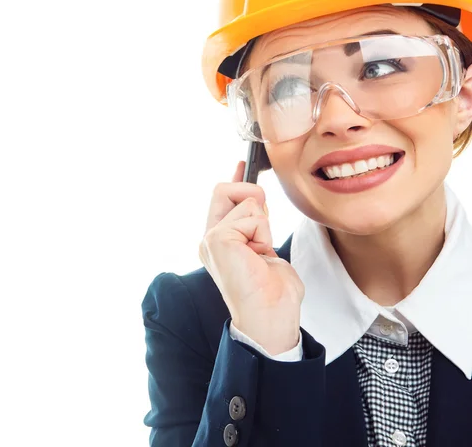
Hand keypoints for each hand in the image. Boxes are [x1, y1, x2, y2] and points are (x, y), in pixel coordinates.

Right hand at [199, 161, 304, 354]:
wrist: (271, 317)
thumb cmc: (273, 291)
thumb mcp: (264, 249)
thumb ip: (254, 223)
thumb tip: (256, 199)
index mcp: (220, 242)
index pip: (222, 200)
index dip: (235, 181)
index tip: (242, 166)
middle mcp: (211, 239)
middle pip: (224, 190)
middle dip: (251, 196)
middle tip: (262, 225)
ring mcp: (211, 239)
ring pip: (246, 201)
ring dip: (262, 224)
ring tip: (260, 253)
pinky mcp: (218, 239)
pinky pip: (251, 215)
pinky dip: (262, 232)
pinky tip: (258, 255)